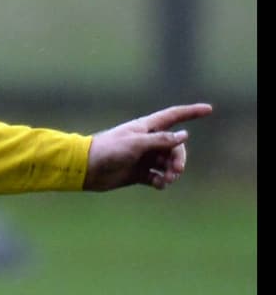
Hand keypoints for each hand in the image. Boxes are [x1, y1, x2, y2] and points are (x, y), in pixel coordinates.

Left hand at [83, 103, 212, 191]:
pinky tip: (160, 184)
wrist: (87, 169)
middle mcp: (147, 141)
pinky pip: (157, 176)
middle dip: (179, 158)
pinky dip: (161, 180)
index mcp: (147, 127)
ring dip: (171, 171)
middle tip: (176, 171)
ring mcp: (143, 157)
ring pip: (167, 162)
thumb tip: (183, 136)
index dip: (191, 112)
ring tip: (167, 180)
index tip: (209, 109)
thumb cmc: (109, 150)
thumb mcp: (136, 144)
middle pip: (174, 146)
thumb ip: (160, 140)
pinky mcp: (138, 173)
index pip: (173, 116)